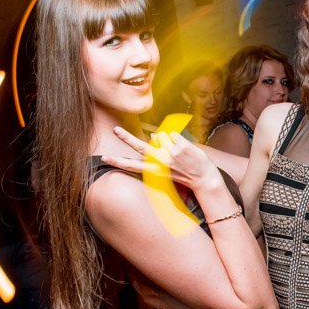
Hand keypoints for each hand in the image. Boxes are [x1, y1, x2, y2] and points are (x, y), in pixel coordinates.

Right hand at [105, 126, 222, 191]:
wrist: (204, 179)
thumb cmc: (185, 173)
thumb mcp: (168, 168)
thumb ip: (158, 153)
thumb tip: (151, 134)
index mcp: (155, 171)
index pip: (133, 166)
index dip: (118, 162)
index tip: (104, 158)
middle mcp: (161, 162)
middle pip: (140, 148)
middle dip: (126, 138)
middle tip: (115, 130)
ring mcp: (171, 154)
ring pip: (162, 136)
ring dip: (168, 140)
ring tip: (179, 153)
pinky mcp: (181, 146)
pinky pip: (174, 134)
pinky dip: (178, 139)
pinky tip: (185, 150)